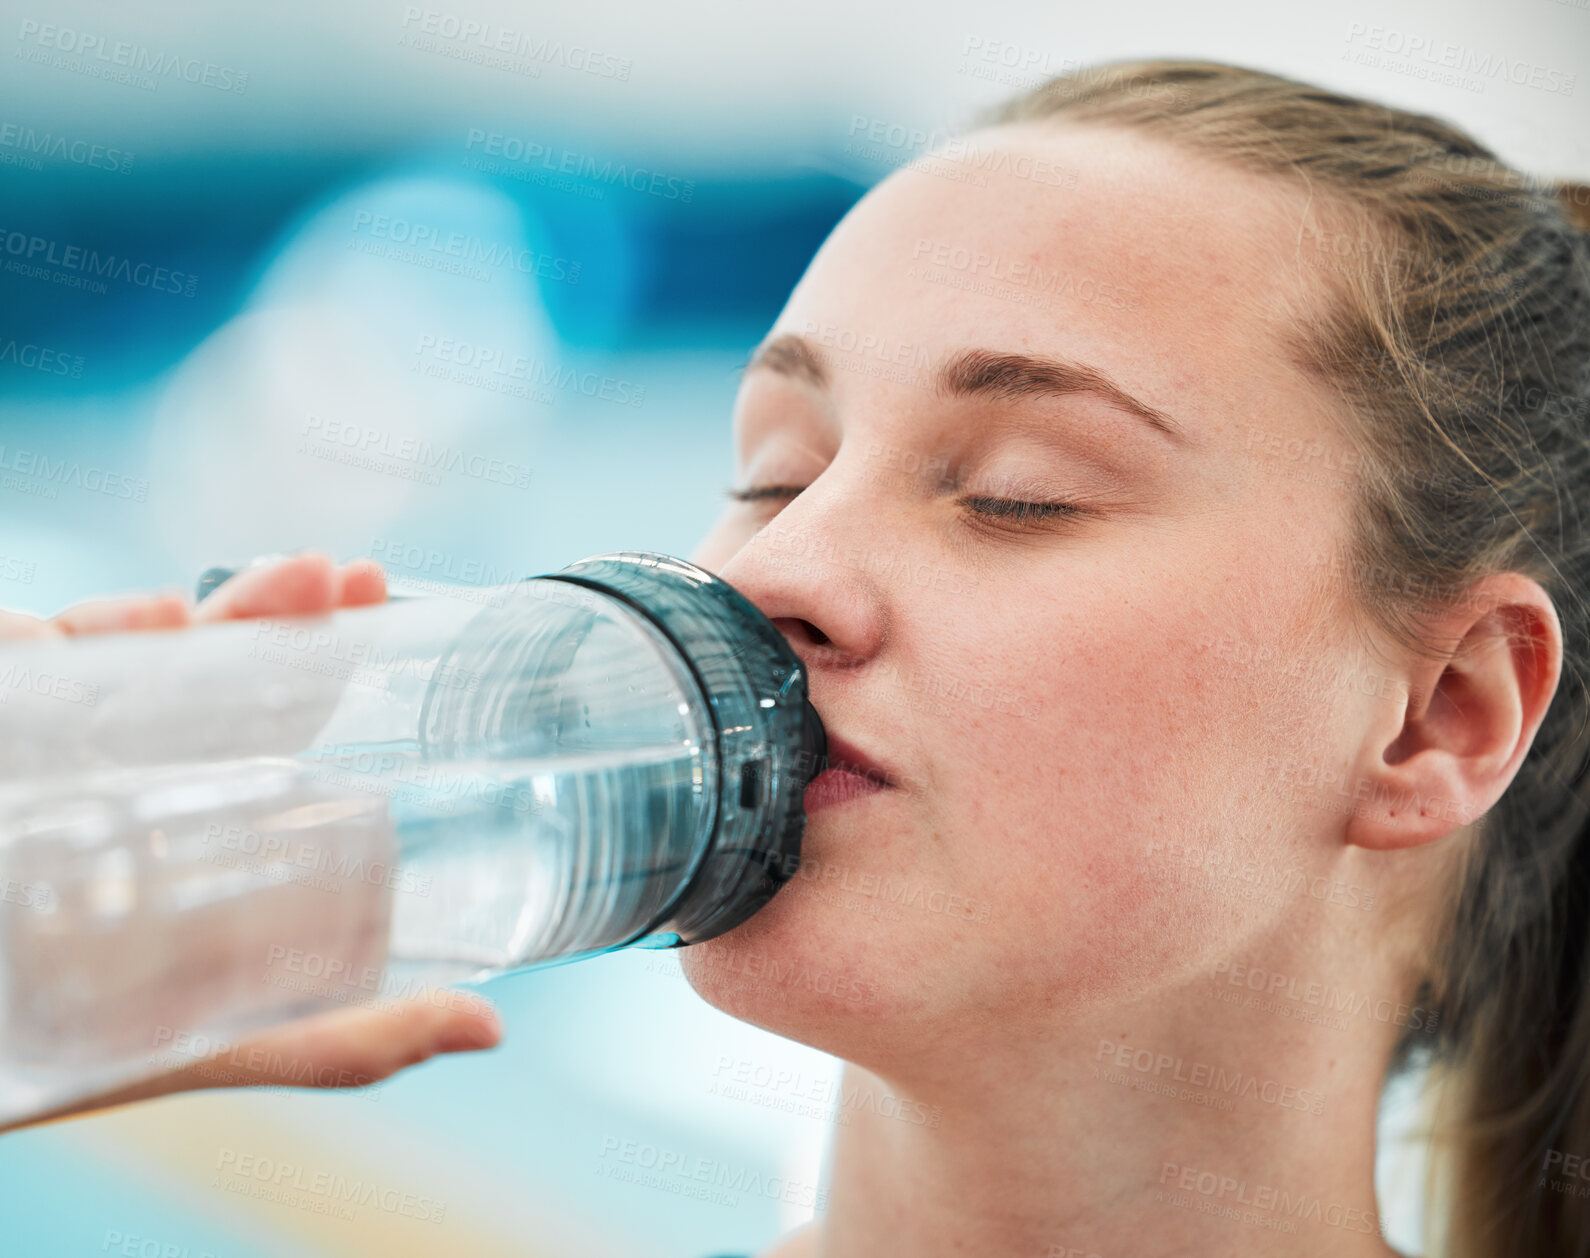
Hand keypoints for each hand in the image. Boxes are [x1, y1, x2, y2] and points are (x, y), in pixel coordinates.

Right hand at [0, 552, 501, 1133]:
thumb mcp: (221, 1043)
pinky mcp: (6, 714)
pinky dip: (108, 628)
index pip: (277, 735)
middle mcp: (135, 783)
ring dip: (233, 608)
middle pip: (225, 679)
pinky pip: (56, 655)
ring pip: (156, 653)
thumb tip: (490, 1031)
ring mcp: (69, 749)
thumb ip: (344, 1040)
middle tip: (354, 579)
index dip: (333, 673)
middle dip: (294, 617)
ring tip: (302, 580)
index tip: (389, 613)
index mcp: (194, 840)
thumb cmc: (66, 1048)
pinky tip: (162, 619)